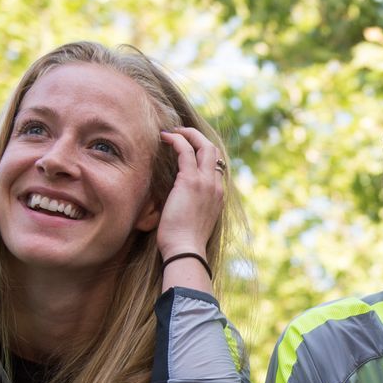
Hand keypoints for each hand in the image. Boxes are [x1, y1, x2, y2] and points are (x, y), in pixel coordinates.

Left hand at [155, 126, 224, 262]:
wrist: (186, 250)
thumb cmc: (184, 242)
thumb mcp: (193, 221)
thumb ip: (191, 206)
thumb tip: (176, 201)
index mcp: (218, 196)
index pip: (216, 166)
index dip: (203, 153)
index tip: (188, 149)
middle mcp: (216, 186)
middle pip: (214, 151)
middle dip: (198, 137)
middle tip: (181, 133)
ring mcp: (206, 182)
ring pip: (204, 146)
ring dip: (188, 134)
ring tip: (171, 132)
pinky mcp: (190, 181)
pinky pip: (185, 151)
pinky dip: (176, 140)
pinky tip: (164, 138)